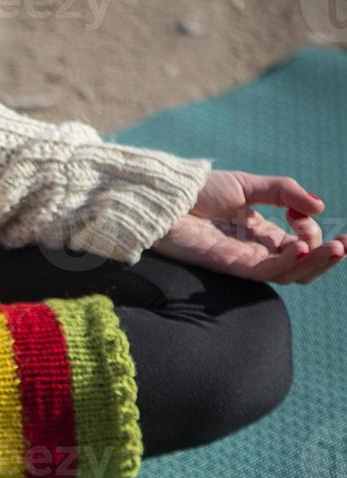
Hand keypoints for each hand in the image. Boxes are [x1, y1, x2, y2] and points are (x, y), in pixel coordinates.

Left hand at [153, 170, 344, 284]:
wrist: (165, 197)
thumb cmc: (199, 191)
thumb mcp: (250, 185)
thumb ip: (284, 192)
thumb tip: (319, 206)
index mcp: (261, 234)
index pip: (300, 245)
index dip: (312, 231)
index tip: (302, 211)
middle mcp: (254, 251)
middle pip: (299, 267)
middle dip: (327, 257)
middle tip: (343, 245)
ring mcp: (242, 260)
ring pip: (287, 275)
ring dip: (315, 263)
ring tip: (334, 248)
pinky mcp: (227, 265)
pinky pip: (264, 273)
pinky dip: (286, 263)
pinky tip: (300, 248)